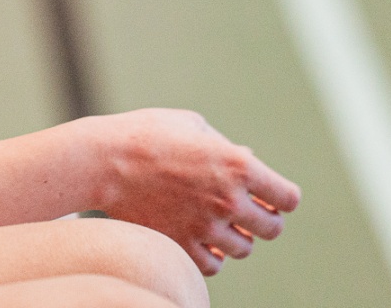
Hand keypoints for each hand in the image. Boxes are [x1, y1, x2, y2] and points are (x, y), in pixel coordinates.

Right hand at [94, 108, 300, 275]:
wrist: (103, 161)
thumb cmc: (147, 133)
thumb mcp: (193, 125)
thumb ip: (226, 147)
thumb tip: (250, 162)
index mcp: (237, 166)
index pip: (288, 198)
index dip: (282, 197)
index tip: (270, 195)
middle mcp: (228, 201)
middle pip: (272, 229)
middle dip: (264, 220)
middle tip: (248, 212)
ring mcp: (205, 227)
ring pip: (244, 249)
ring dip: (236, 238)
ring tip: (217, 222)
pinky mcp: (182, 246)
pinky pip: (214, 265)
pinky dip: (211, 255)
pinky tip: (200, 237)